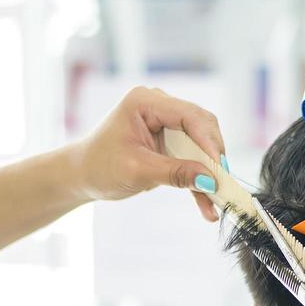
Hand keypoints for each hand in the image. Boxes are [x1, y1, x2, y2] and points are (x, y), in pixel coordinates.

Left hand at [72, 86, 227, 222]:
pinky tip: (206, 204)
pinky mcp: (169, 140)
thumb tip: (210, 180)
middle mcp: (158, 105)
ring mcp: (165, 122)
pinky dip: (198, 179)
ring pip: (201, 144)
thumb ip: (176, 173)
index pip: (190, 115)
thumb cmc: (100, 167)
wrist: (82, 175)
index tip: (220, 169)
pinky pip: (192, 156)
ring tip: (217, 200)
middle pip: (201, 127)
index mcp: (145, 102)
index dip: (209, 141)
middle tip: (223, 185)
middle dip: (213, 157)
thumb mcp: (138, 171)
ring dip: (209, 172)